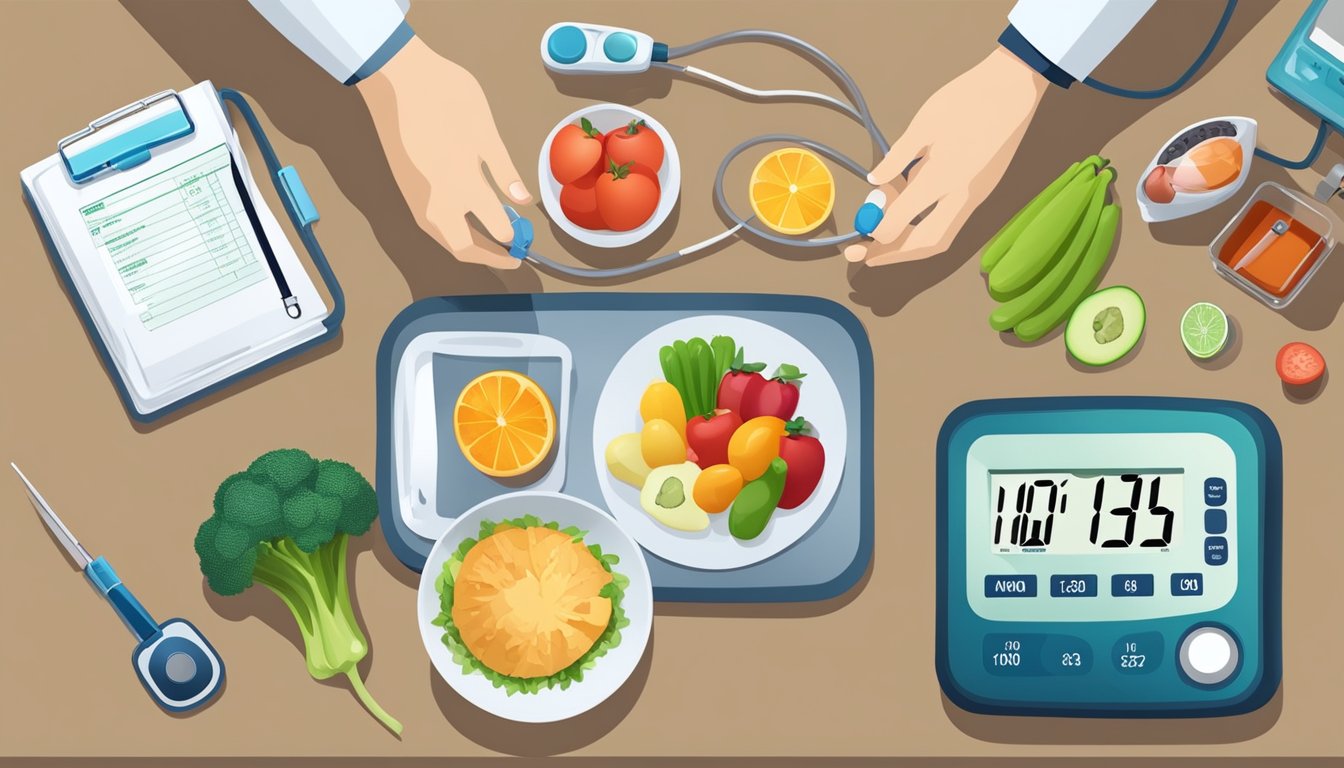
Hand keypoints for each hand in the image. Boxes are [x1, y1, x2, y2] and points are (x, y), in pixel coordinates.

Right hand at [357, 36, 530, 268]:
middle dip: (490, 256)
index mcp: (464, 188)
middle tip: (512, 253)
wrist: (396, 76)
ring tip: (492, 239)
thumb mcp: (485, 133)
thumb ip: (504, 172)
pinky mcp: (405, 190)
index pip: (497, 230)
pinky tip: (465, 219)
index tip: (527, 238)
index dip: (515, 237)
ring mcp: (416, 199)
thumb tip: (521, 200)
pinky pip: (430, 225)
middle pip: (464, 248)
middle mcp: (437, 202)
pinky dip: (450, 232)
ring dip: (468, 245)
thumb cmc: (445, 97)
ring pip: (443, 239)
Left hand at [845, 46, 1047, 265]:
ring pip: (941, 236)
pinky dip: (926, 224)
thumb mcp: (923, 125)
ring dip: (909, 243)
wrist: (1015, 87)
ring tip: (880, 236)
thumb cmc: (966, 99)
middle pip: (926, 243)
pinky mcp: (983, 191)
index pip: (902, 221)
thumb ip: (897, 158)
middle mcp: (962, 196)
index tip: (859, 235)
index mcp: (942, 178)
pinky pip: (951, 220)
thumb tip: (874, 180)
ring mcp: (977, 197)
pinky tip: (908, 207)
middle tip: (862, 256)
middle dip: (892, 254)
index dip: (877, 233)